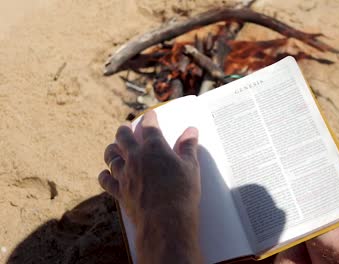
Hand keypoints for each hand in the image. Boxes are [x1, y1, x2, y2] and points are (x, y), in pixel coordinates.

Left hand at [98, 110, 201, 262]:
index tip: (150, 115)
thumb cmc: (182, 193)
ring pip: (111, 156)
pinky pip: (106, 180)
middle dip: (124, 130)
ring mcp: (124, 174)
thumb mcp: (191, 167)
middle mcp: (135, 157)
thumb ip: (188, 147)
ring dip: (112, 150)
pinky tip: (106, 174)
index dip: (149, 118)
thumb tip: (191, 131)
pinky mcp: (119, 191)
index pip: (149, 126)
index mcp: (154, 148)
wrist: (165, 221)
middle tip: (126, 128)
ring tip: (115, 148)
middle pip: (123, 137)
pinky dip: (105, 175)